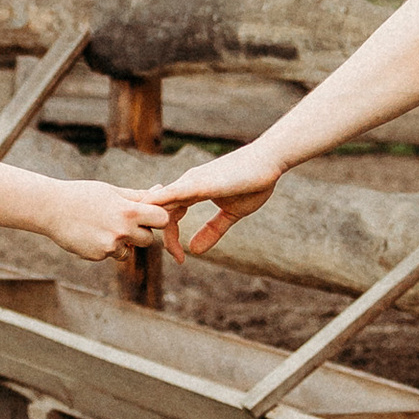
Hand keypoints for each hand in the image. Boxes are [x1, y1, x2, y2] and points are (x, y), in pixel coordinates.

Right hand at [37, 182, 173, 267]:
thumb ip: (137, 195)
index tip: (149, 215)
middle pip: (149, 239)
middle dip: (141, 233)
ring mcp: (110, 246)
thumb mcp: (111, 191)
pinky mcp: (98, 255)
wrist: (52, 208)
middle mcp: (122, 231)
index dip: (158, 218)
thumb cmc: (83, 195)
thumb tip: (160, 189)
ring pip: (130, 250)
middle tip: (125, 222)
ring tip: (105, 227)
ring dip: (124, 243)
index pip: (162, 219)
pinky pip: (112, 254)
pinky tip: (91, 234)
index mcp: (128, 211)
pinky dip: (106, 247)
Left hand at [149, 142, 287, 259]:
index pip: (168, 216)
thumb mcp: (231, 213)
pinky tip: (149, 212)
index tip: (180, 258)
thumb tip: (194, 251)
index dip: (170, 239)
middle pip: (160, 212)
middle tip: (177, 258)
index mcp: (191, 191)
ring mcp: (191, 181)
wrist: (270, 160)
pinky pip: (173, 193)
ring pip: (160, 203)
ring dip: (152, 222)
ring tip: (160, 246)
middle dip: (164, 237)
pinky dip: (158, 202)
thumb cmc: (253, 183)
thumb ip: (213, 230)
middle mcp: (186, 184)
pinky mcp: (200, 183)